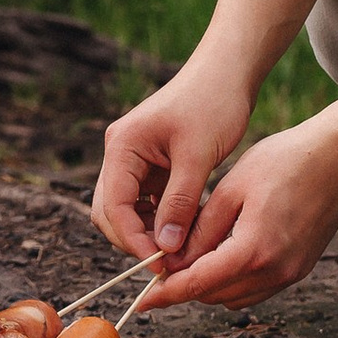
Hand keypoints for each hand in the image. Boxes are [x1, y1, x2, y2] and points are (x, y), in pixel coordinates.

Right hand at [93, 47, 256, 263]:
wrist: (227, 72)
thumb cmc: (213, 104)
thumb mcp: (197, 157)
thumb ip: (179, 203)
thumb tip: (166, 248)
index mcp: (122, 146)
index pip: (113, 206)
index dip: (132, 240)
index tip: (159, 264)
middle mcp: (120, 153)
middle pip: (110, 212)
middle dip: (134, 240)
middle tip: (167, 263)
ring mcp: (134, 159)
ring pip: (126, 210)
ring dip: (146, 232)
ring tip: (178, 250)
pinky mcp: (152, 164)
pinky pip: (146, 201)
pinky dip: (159, 219)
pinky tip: (183, 231)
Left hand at [131, 97, 337, 313]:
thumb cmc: (287, 160)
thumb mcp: (233, 188)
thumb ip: (202, 229)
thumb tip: (172, 259)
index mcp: (255, 250)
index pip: (199, 284)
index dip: (167, 294)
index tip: (142, 301)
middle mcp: (276, 271)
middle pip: (216, 296)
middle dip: (186, 288)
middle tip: (162, 269)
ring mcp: (292, 274)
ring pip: (236, 297)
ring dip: (210, 286)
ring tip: (189, 259)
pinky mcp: (301, 268)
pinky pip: (257, 288)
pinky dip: (234, 280)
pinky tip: (221, 255)